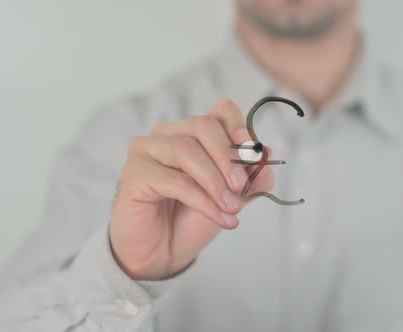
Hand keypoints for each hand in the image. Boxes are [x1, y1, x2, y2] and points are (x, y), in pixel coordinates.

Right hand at [109, 100, 273, 279]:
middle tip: (242, 187)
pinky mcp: (135, 173)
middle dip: (228, 157)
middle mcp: (168, 134)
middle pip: (203, 126)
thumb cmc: (194, 218)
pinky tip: (222, 218)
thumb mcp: (233, 197)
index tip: (254, 153)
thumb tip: (267, 152)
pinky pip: (176, 181)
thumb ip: (252, 176)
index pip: (221, 111)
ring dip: (215, 181)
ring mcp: (147, 150)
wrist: (164, 253)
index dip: (239, 127)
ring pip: (187, 151)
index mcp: (194, 132)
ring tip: (232, 207)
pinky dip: (204, 201)